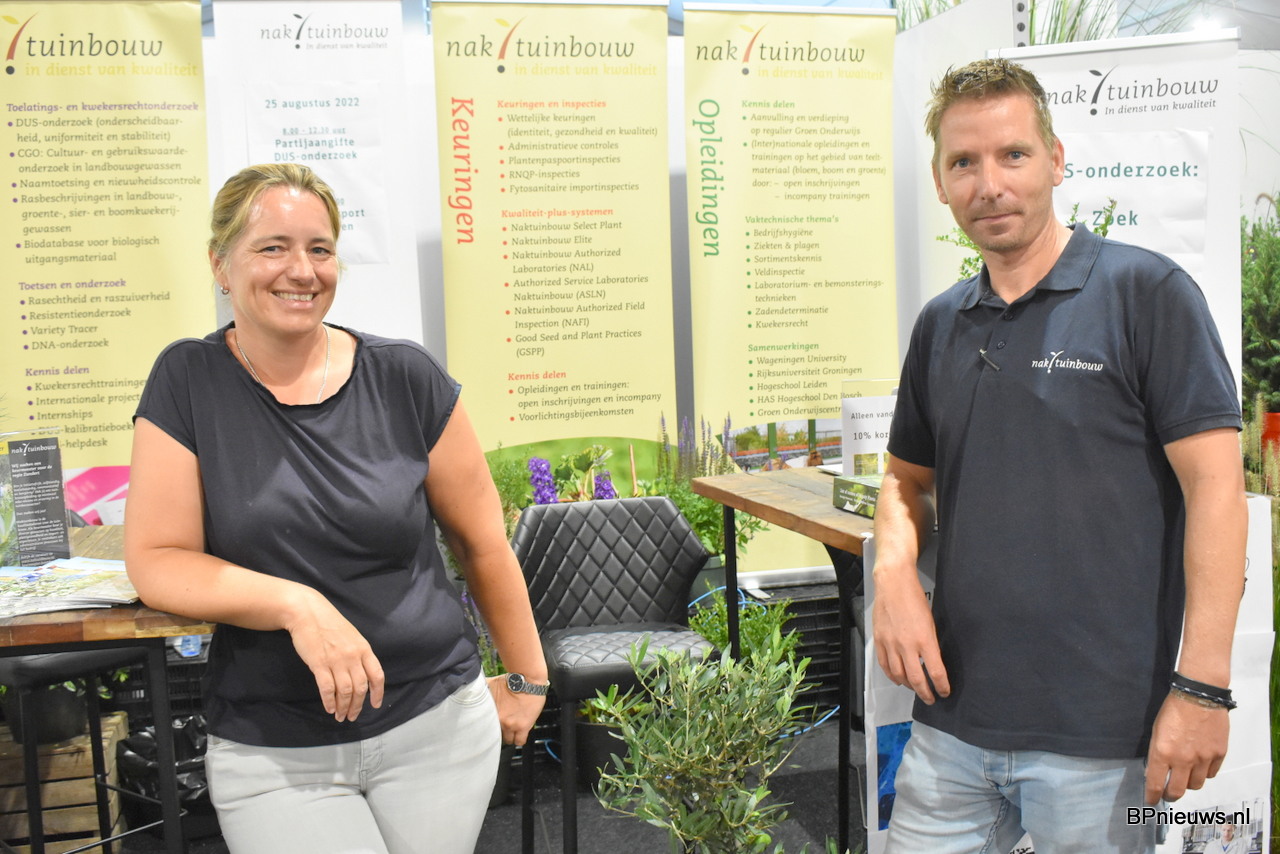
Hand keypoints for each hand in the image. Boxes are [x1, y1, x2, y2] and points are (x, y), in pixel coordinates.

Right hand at [285, 590, 384, 722]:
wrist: (308, 612)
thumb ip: (358, 654)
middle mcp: (353, 656)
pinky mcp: (319, 663)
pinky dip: (329, 701)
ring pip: (345, 691)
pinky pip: (327, 688)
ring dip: (344, 707)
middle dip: (357, 706)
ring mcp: (336, 660)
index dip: (378, 693)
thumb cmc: (329, 623)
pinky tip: (329, 708)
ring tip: (340, 716)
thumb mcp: (352, 636)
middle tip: (352, 716)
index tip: (375, 705)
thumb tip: (361, 674)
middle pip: (360, 687)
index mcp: (364, 648)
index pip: (377, 675)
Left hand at [487, 675, 545, 745]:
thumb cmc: (511, 680)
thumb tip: (473, 687)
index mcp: (491, 712)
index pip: (484, 728)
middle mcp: (500, 720)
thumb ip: (482, 689)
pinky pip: (520, 741)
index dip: (489, 727)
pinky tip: (519, 735)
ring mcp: (512, 724)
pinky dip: (519, 739)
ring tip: (512, 731)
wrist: (527, 679)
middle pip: (496, 735)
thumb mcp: (491, 683)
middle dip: (499, 731)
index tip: (491, 725)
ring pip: (509, 740)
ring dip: (510, 736)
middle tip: (502, 727)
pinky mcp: (524, 726)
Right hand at [872, 568, 948, 703]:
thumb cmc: (914, 598)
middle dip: (925, 693)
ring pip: (898, 676)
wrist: (893, 583)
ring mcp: (890, 644)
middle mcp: (906, 645)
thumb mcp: (930, 622)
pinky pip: (884, 665)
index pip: (936, 672)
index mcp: (924, 640)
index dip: (941, 686)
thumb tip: (931, 661)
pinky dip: (891, 676)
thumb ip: (930, 643)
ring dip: (908, 686)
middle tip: (930, 699)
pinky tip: (898, 679)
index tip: (945, 692)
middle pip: (916, 679)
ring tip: (915, 689)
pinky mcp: (879, 640)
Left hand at [1144, 691, 1228, 803]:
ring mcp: (1203, 758)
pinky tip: (1200, 766)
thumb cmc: (1172, 710)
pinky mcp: (1219, 754)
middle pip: (1177, 791)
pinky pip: (1211, 773)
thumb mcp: (1156, 731)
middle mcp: (1183, 760)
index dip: (1152, 796)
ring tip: (1185, 776)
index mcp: (1162, 753)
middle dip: (1170, 795)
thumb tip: (1155, 772)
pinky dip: (1204, 773)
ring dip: (1188, 783)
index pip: (1155, 783)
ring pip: (1196, 784)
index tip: (1151, 800)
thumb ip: (1157, 753)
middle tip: (1168, 793)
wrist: (1199, 695)